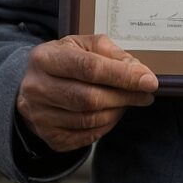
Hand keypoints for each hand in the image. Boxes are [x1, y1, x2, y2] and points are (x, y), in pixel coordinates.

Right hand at [16, 33, 157, 152]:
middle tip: (145, 94)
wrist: (34, 85)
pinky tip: (113, 114)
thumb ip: (111, 53)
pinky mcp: (48, 136)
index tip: (148, 80)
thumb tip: (138, 71)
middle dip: (124, 96)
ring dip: (117, 112)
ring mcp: (39, 116)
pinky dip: (105, 127)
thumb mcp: (83, 45)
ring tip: (129, 101)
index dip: (122, 75)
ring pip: (88, 119)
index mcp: (45, 57)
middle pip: (89, 97)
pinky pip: (84, 137)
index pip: (89, 67)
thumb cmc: (65, 60)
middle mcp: (37, 88)